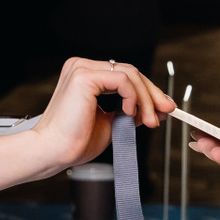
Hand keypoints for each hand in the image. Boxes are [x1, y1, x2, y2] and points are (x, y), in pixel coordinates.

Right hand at [29, 57, 172, 172]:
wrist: (52, 152)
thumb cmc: (74, 142)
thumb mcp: (111, 124)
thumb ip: (130, 112)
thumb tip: (156, 109)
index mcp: (85, 76)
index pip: (125, 76)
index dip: (148, 91)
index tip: (163, 109)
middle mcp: (82, 67)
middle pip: (130, 72)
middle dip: (152, 93)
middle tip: (166, 112)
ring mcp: (81, 68)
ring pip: (130, 74)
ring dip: (146, 99)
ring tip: (149, 121)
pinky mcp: (84, 76)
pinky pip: (122, 79)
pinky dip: (133, 96)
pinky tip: (130, 113)